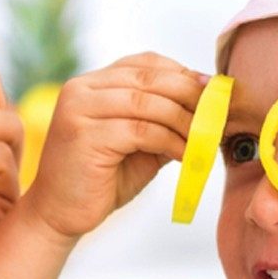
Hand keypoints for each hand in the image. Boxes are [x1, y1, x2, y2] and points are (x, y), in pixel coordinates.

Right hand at [23, 54, 207, 239]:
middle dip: (192, 97)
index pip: (147, 63)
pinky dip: (172, 142)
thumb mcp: (138, 144)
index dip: (185, 75)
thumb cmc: (100, 181)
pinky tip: (185, 156)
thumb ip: (164, 121)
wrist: (58, 216)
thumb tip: (210, 105)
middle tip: (219, 117)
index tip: (214, 95)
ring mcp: (80, 109)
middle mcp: (82, 88)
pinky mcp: (85, 135)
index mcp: (92, 83)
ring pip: (150, 104)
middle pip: (151, 79)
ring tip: (205, 141)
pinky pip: (142, 131)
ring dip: (186, 122)